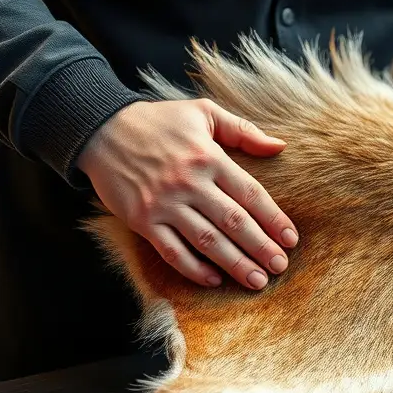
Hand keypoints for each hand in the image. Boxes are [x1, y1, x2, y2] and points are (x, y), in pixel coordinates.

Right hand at [78, 98, 297, 290]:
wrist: (101, 129)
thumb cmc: (158, 120)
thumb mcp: (203, 112)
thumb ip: (243, 130)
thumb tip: (280, 146)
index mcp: (209, 157)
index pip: (250, 194)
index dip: (273, 219)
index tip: (291, 239)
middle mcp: (189, 182)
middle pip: (234, 222)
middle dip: (261, 247)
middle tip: (280, 266)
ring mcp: (164, 204)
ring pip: (208, 241)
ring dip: (235, 264)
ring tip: (257, 280)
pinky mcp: (142, 220)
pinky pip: (172, 251)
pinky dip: (193, 269)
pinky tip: (213, 280)